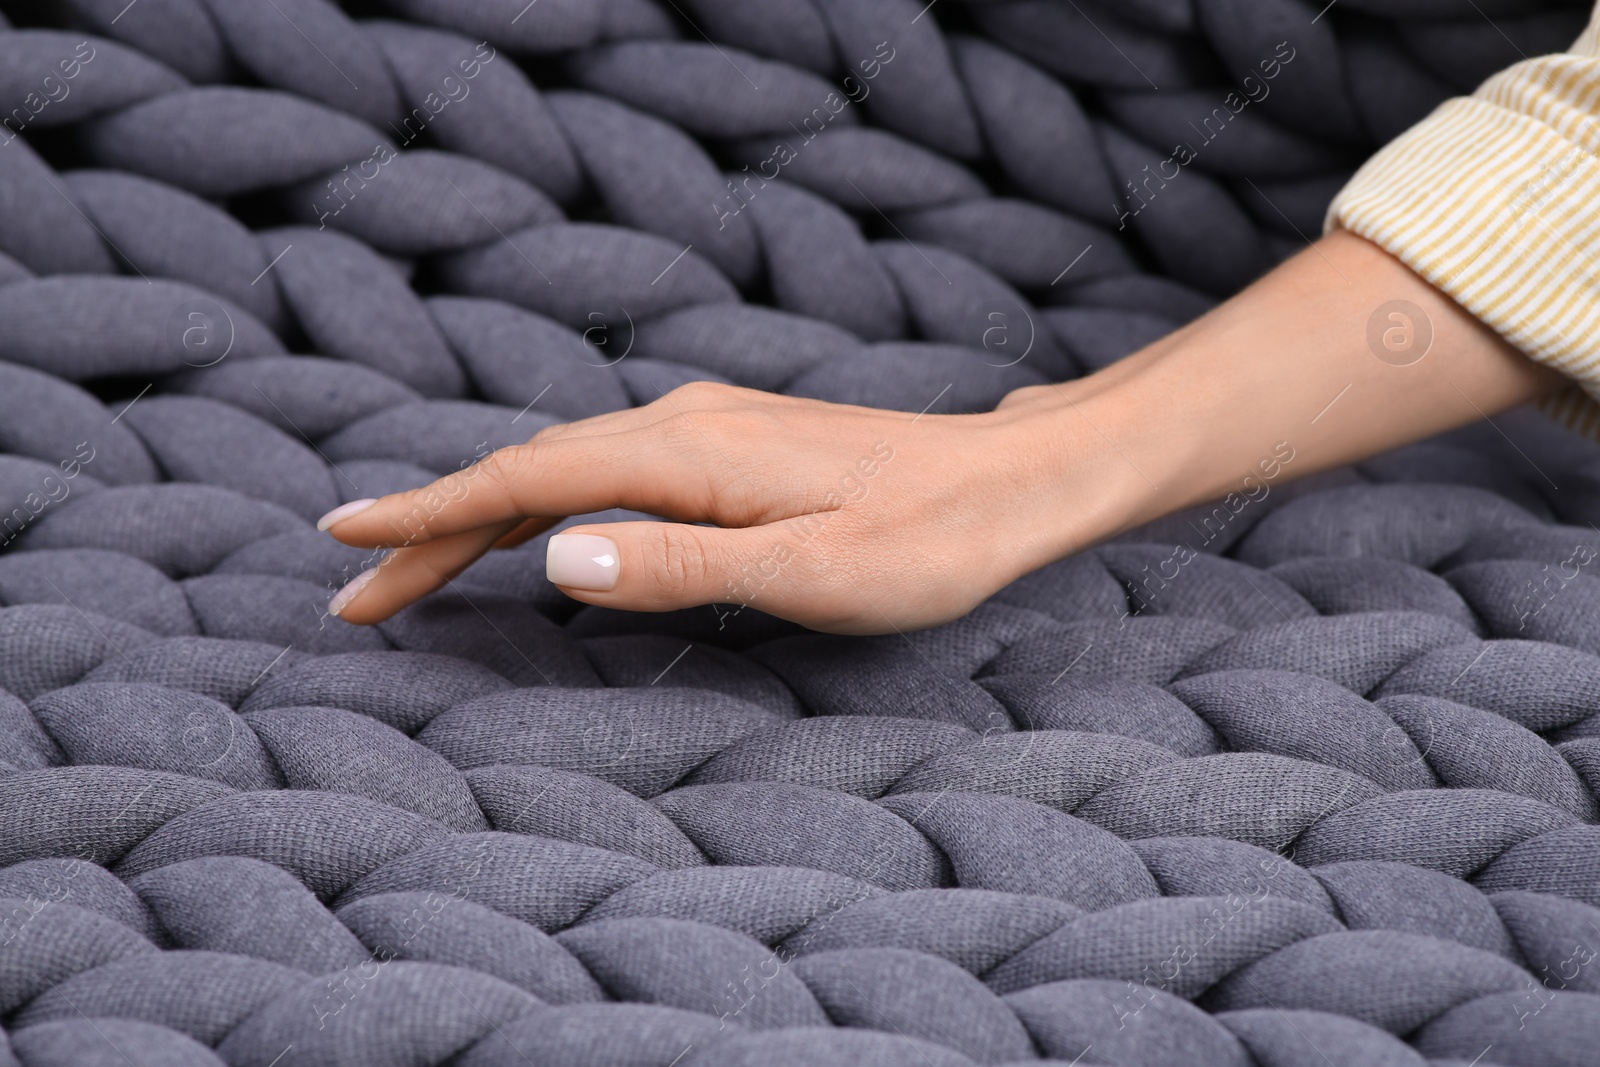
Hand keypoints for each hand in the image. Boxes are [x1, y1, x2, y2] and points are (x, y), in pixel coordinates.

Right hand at [317, 381, 1137, 633]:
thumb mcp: (811, 571)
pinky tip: (537, 534)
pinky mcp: (731, 447)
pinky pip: (608, 469)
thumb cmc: (928, 540)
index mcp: (687, 456)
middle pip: (529, 474)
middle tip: (356, 590)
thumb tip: (552, 556)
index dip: (431, 517)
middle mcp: (683, 426)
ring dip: (486, 518)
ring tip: (418, 566)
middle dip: (436, 531)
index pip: (526, 482)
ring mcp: (707, 430)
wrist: (1011, 484)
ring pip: (565, 470)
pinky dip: (548, 502)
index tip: (346, 543)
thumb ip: (679, 565)